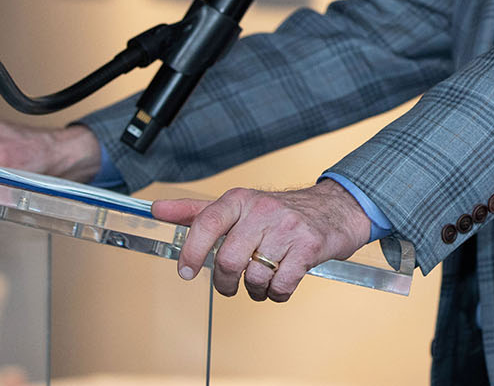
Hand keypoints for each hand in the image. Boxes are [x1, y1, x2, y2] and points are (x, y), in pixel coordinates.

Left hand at [153, 179, 371, 302]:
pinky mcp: (309, 246)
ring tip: (261, 281)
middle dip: (225, 282)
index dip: (191, 252)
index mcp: (240, 199)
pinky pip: (281, 285)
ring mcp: (288, 228)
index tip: (185, 273)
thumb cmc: (282, 212)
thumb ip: (196, 212)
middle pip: (228, 260)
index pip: (206, 224)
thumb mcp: (238, 206)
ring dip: (254, 290)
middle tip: (230, 285)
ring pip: (254, 276)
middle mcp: (262, 210)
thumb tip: (156, 210)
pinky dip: (277, 294)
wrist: (336, 208)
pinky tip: (280, 284)